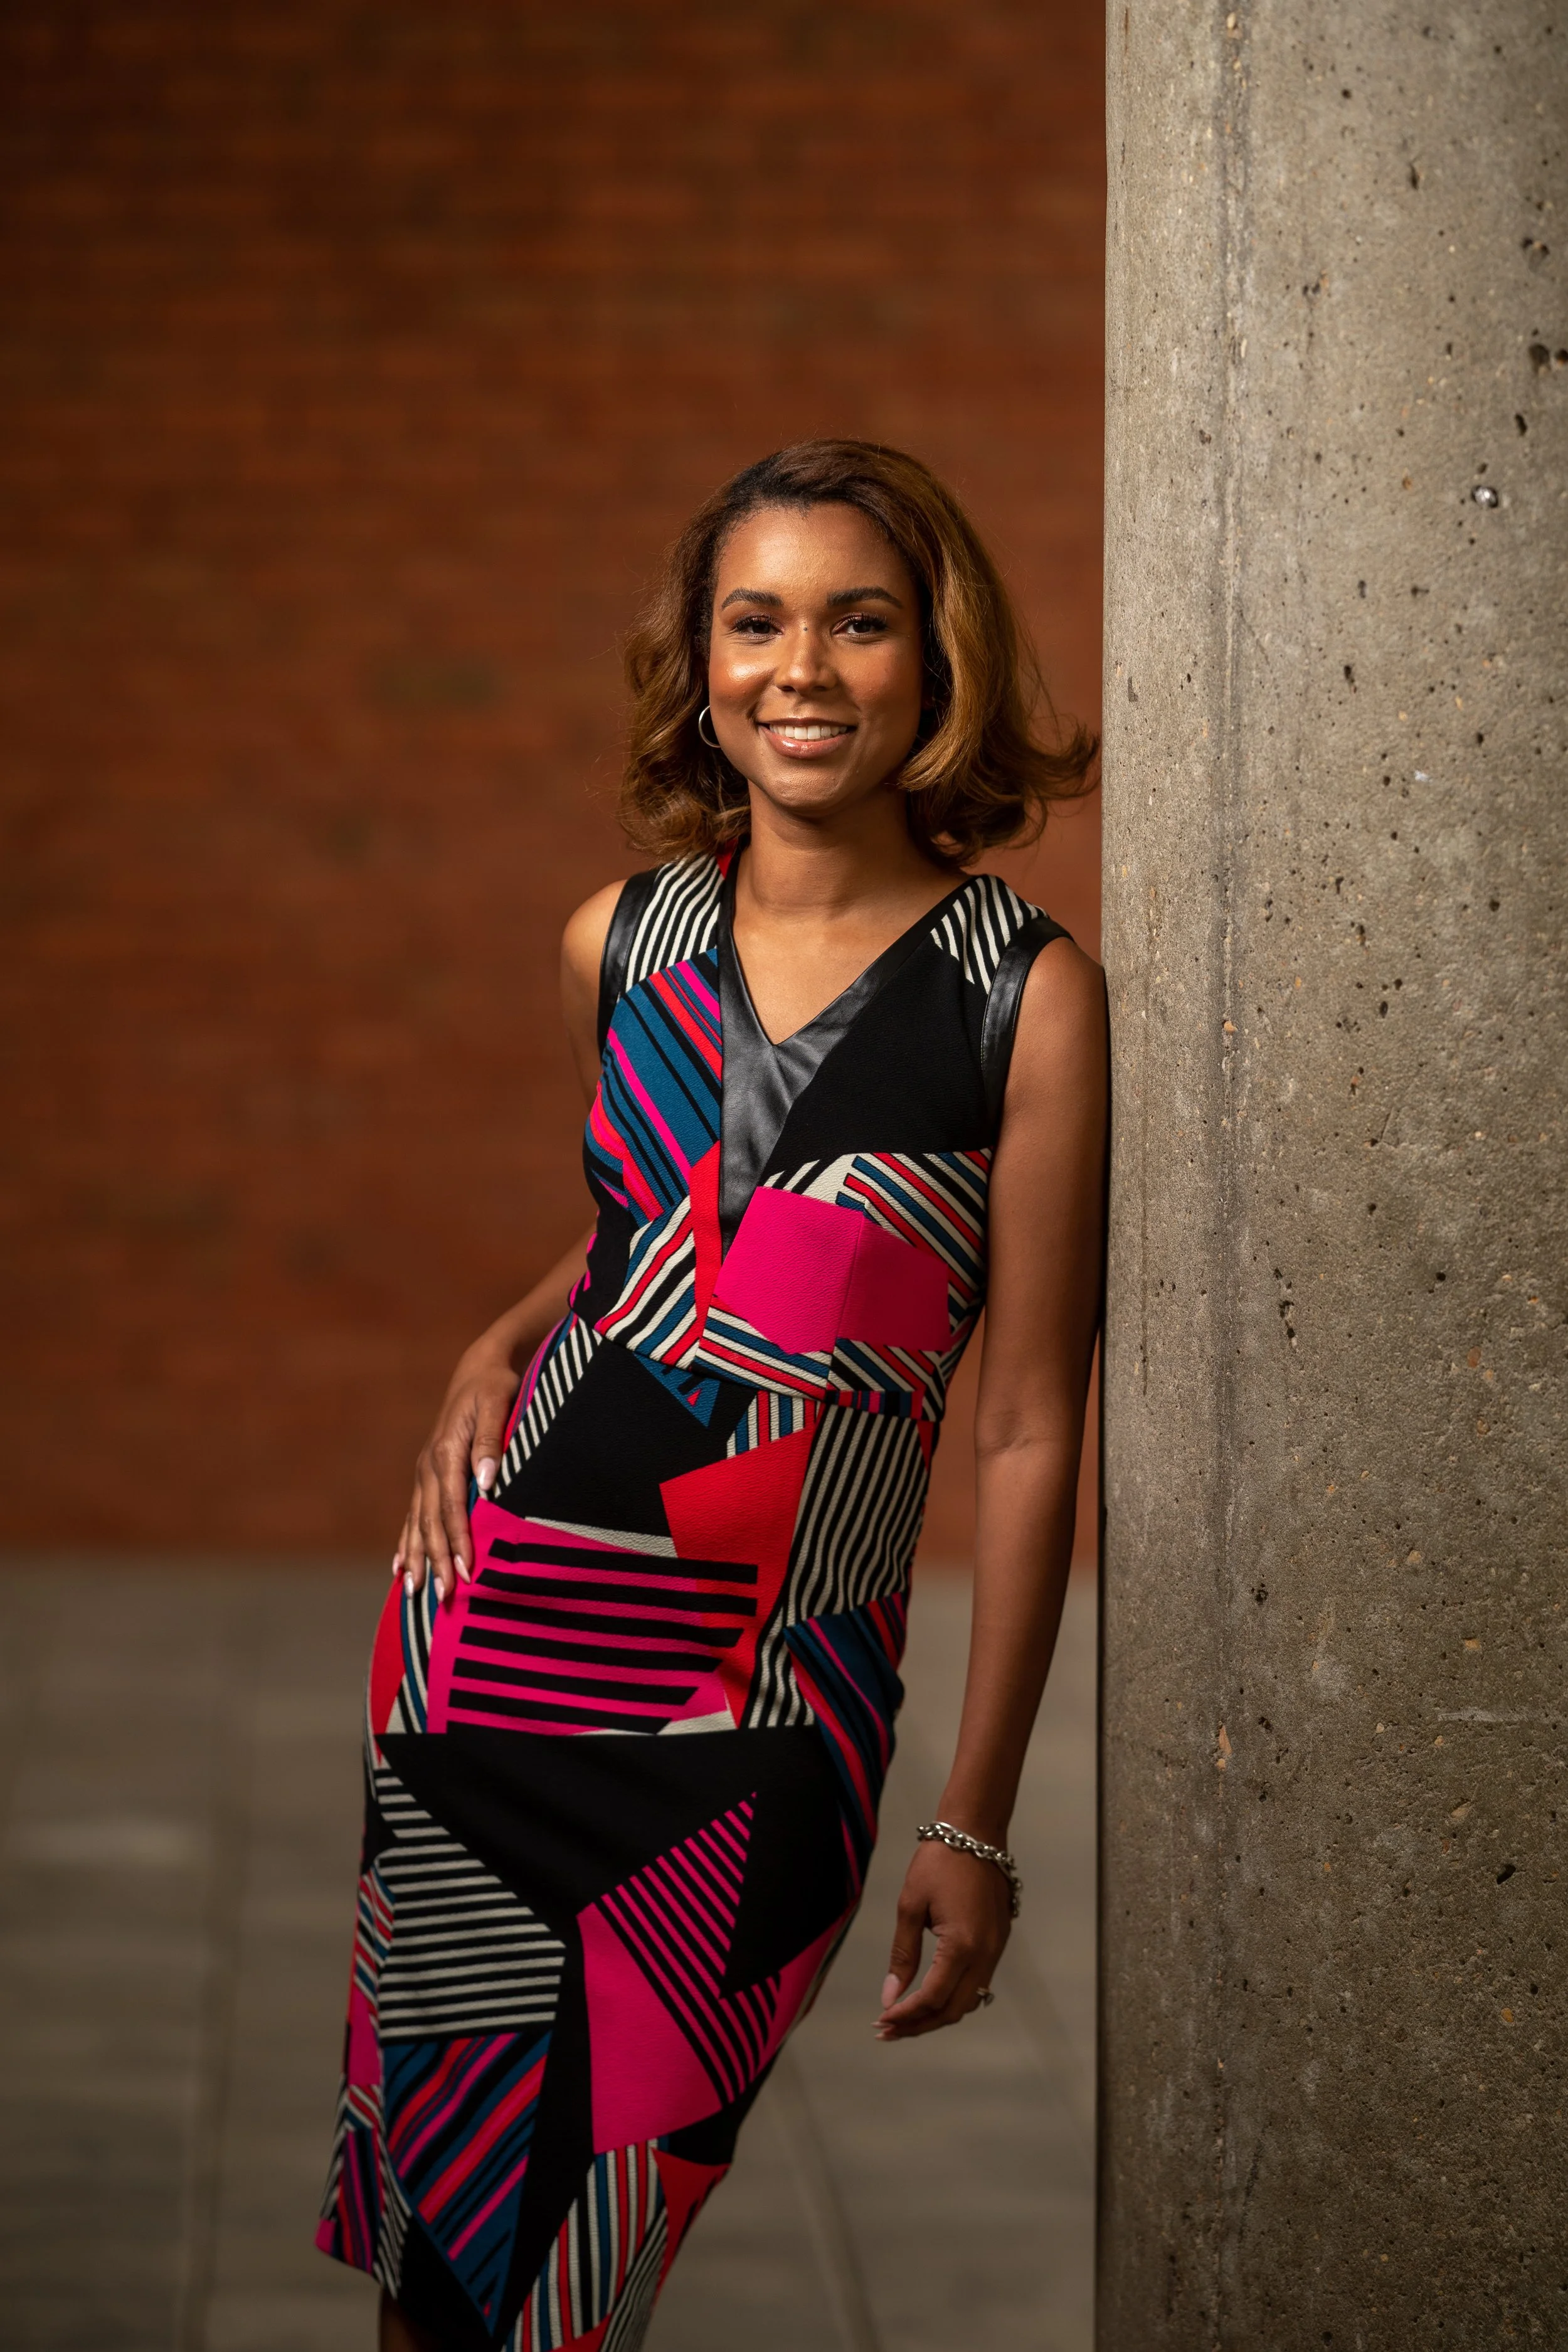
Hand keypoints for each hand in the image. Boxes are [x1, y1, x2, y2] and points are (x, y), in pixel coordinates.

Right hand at [395, 1342, 522, 1603]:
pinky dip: (406, 1542)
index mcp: (446, 1452)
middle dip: (437, 1560)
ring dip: (417, 1558)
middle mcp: (429, 1466)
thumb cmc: (496, 1386)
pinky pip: (413, 1515)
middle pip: (431, 1522)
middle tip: (444, 1596)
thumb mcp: (499, 1403)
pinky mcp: (427, 1475)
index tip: (468, 1571)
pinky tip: (400, 1566)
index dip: (459, 1540)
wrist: (479, 1368)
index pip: (453, 1507)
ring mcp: (424, 1472)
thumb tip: (486, 1481)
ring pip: (417, 1523)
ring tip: (415, 1591)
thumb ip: (490, 1441)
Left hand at [876, 1835, 1012, 2038]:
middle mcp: (984, 1954)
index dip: (906, 2015)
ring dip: (937, 2014)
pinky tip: (930, 1995)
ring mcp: (995, 1950)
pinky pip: (978, 1983)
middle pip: (953, 2009)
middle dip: (919, 2024)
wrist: (976, 1833)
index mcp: (961, 1945)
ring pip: (969, 2001)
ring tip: (904, 2018)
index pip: (932, 1997)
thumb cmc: (939, 1862)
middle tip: (887, 2030)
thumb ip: (903, 1954)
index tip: (882, 2020)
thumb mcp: (910, 1905)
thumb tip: (890, 1996)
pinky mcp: (998, 1942)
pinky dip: (953, 1996)